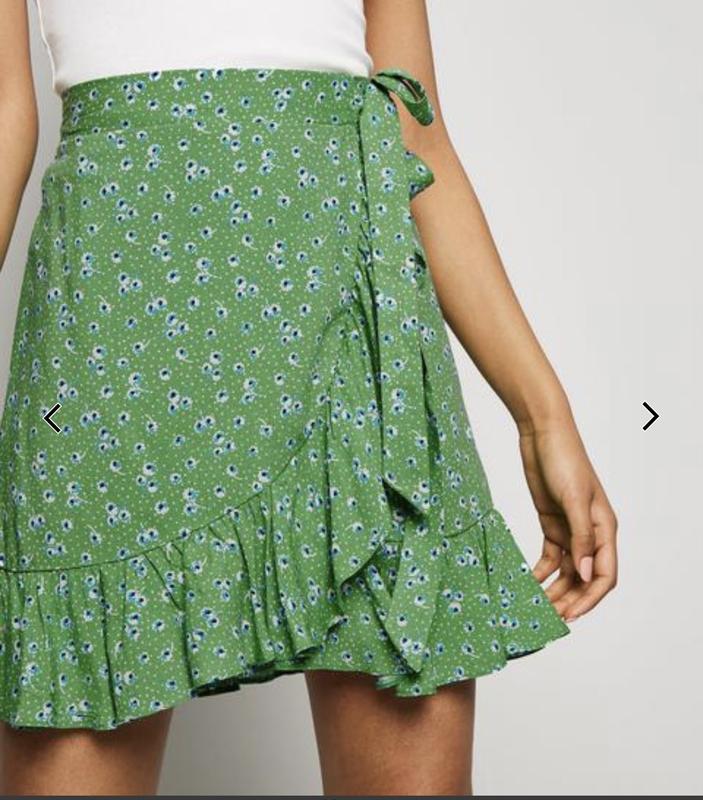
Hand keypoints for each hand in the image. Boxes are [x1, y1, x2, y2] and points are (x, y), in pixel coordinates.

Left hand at [517, 417, 617, 621]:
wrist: (542, 435)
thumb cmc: (564, 460)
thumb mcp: (574, 499)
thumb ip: (581, 538)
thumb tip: (585, 574)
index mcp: (604, 528)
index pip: (604, 575)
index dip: (590, 599)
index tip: (570, 615)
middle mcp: (590, 533)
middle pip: (584, 578)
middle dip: (570, 599)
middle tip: (548, 618)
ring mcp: (570, 529)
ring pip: (566, 571)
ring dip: (555, 589)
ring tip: (537, 607)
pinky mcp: (551, 524)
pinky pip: (549, 557)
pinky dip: (541, 572)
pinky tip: (529, 584)